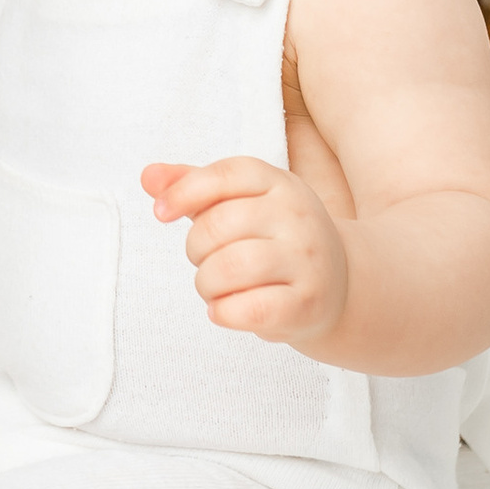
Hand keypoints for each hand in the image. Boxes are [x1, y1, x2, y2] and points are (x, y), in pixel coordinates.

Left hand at [142, 156, 348, 348]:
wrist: (340, 284)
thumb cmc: (272, 238)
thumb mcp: (238, 202)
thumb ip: (191, 186)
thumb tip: (148, 177)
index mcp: (278, 182)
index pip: (222, 175)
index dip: (182, 192)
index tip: (159, 213)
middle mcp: (297, 216)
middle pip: (217, 226)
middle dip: (195, 249)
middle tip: (205, 261)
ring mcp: (307, 259)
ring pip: (228, 269)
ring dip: (206, 284)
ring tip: (215, 287)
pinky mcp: (308, 302)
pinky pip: (248, 309)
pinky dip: (223, 312)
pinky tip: (224, 309)